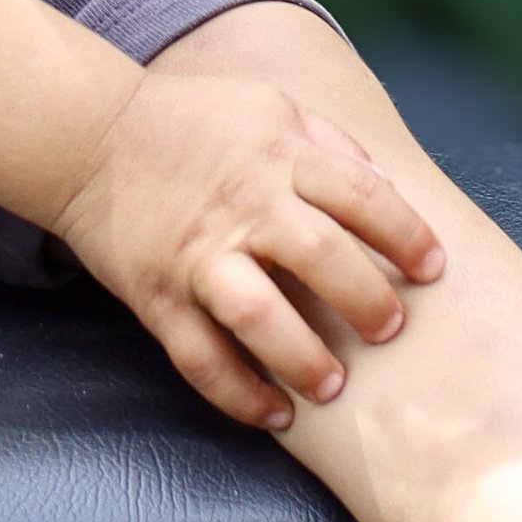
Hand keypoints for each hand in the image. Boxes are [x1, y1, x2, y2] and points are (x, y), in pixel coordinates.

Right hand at [55, 71, 445, 430]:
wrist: (89, 136)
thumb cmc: (191, 120)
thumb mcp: (270, 107)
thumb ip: (330, 144)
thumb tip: (389, 191)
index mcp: (278, 156)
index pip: (360, 195)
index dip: (405, 234)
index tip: (432, 270)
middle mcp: (243, 206)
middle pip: (321, 257)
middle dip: (367, 301)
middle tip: (390, 330)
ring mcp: (198, 256)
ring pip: (258, 314)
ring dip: (302, 357)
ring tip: (332, 387)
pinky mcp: (158, 296)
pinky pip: (200, 357)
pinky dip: (238, 394)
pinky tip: (274, 414)